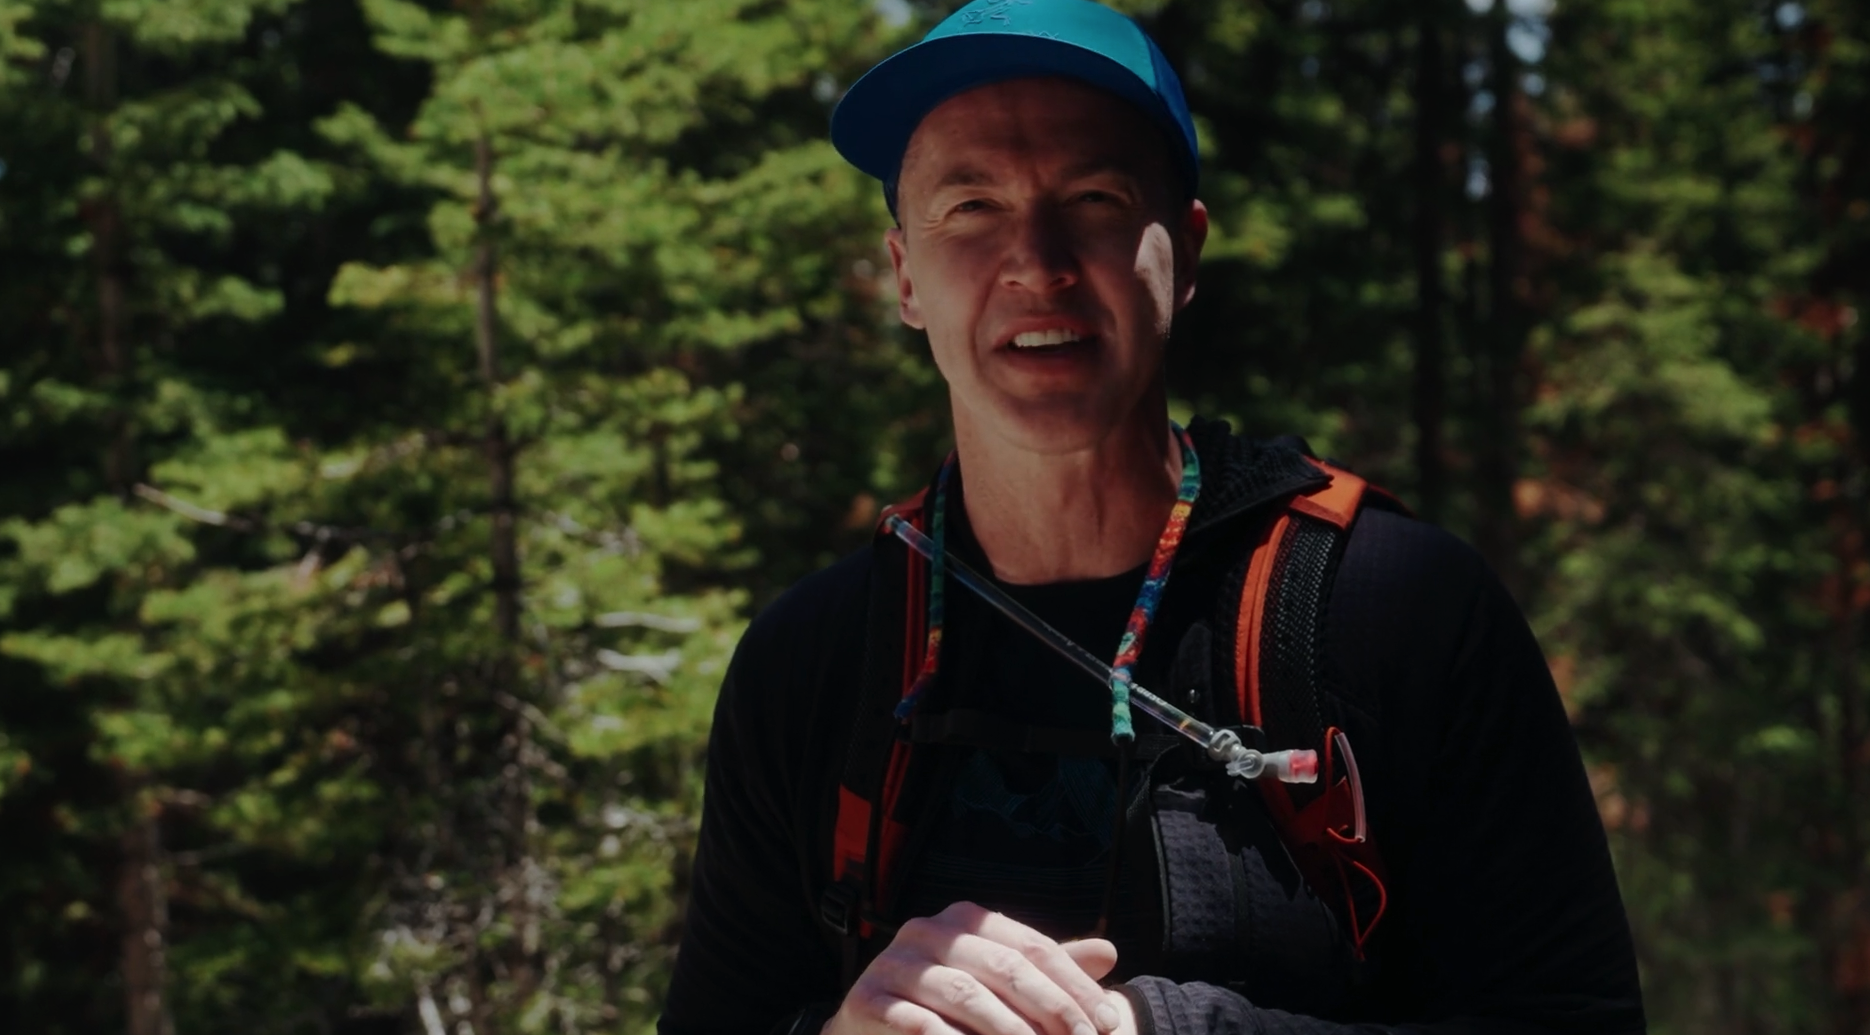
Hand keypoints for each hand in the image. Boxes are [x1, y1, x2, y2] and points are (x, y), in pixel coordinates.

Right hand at [824, 901, 1121, 1034]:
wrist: (872, 1025)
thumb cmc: (947, 1004)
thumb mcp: (999, 983)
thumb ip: (1046, 970)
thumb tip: (1108, 951)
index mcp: (966, 920)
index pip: (1032, 946)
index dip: (1074, 985)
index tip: (1108, 1023)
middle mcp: (928, 930)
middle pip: (1003, 966)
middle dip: (1052, 1008)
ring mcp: (895, 963)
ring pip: (965, 994)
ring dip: (1010, 1030)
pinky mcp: (868, 999)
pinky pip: (917, 1023)